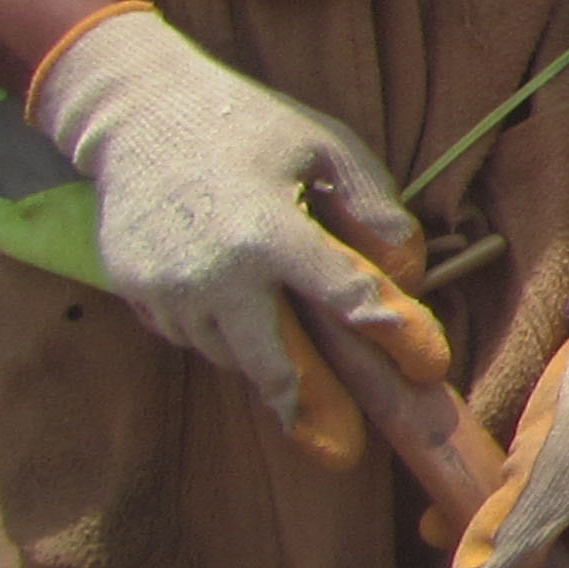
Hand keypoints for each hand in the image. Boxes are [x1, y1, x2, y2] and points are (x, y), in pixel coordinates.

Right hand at [27, 6, 440, 462]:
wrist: (138, 114)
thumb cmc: (250, 128)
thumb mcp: (330, 149)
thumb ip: (377, 213)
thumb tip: (408, 277)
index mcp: (270, 231)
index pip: (348, 298)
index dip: (396, 336)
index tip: (430, 367)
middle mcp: (214, 274)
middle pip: (277, 363)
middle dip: (315, 412)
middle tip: (346, 453)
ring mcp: (168, 292)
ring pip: (238, 356)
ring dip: (279, 368)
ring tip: (315, 383)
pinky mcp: (137, 298)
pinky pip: (200, 338)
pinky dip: (235, 338)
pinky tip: (252, 314)